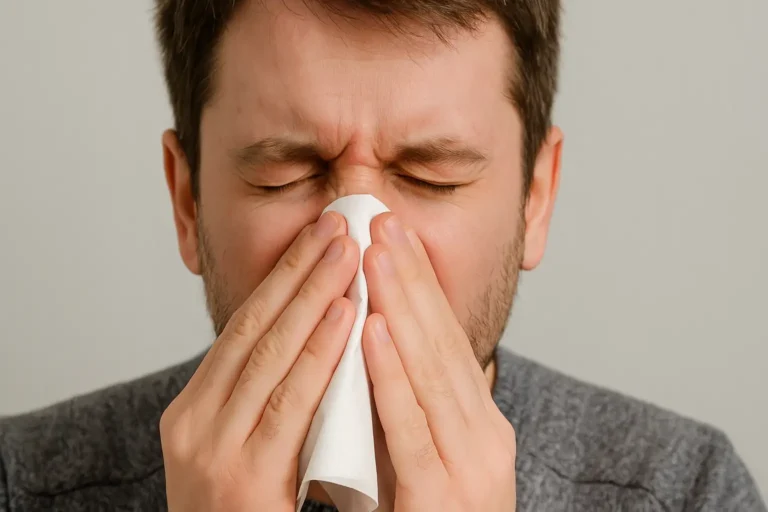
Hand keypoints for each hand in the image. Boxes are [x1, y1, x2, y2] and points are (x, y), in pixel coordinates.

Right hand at [160, 212, 358, 510]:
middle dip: (301, 270)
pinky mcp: (238, 480)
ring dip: (314, 295)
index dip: (286, 277)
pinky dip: (320, 355)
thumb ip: (273, 396)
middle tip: (340, 222)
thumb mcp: (251, 445)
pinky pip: (289, 404)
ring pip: (270, 354)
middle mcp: (193, 422)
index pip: (246, 329)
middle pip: (255, 328)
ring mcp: (210, 450)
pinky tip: (348, 316)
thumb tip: (318, 337)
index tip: (323, 236)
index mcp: (195, 409)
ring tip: (350, 250)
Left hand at [362, 213, 516, 511]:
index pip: (446, 339)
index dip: (420, 284)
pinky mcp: (446, 501)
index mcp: (479, 425)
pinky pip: (414, 430)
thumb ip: (411, 409)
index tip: (393, 236)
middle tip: (381, 219)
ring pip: (433, 373)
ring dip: (403, 307)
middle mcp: (486, 438)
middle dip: (410, 277)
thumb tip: (376, 351)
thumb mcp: (426, 456)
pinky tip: (372, 332)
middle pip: (442, 342)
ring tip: (375, 254)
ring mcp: (472, 468)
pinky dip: (393, 377)